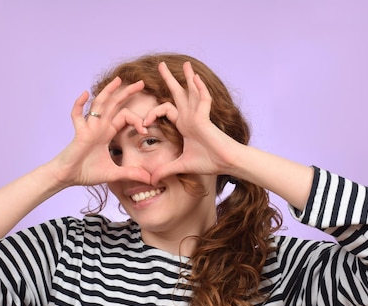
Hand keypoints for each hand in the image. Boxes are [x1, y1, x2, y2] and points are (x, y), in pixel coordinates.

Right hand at [52, 77, 150, 186]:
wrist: (68, 177)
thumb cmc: (86, 173)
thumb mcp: (114, 173)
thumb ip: (131, 173)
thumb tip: (150, 179)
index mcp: (107, 133)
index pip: (125, 117)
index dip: (137, 120)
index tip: (146, 129)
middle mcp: (99, 126)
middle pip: (114, 104)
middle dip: (127, 93)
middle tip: (141, 83)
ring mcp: (89, 127)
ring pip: (99, 104)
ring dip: (108, 91)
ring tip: (119, 79)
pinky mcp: (79, 132)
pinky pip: (77, 115)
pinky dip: (79, 104)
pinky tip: (85, 94)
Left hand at [143, 62, 239, 184]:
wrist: (226, 163)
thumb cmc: (209, 162)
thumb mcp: (181, 165)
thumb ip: (166, 170)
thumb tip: (151, 180)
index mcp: (184, 124)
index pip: (165, 110)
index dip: (152, 113)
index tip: (142, 124)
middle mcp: (191, 117)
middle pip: (178, 93)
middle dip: (169, 79)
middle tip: (160, 65)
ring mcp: (199, 116)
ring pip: (192, 91)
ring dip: (188, 77)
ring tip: (184, 64)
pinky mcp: (205, 119)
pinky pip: (203, 100)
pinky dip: (200, 89)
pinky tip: (195, 78)